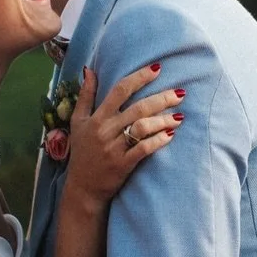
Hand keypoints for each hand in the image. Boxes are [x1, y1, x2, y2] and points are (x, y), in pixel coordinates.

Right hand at [65, 62, 182, 211]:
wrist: (82, 188)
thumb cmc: (82, 152)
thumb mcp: (77, 122)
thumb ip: (85, 95)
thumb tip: (89, 70)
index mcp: (97, 118)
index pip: (120, 90)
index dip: (139, 77)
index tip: (157, 69)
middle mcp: (106, 130)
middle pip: (138, 108)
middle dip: (161, 98)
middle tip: (180, 93)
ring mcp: (114, 148)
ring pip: (143, 127)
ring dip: (163, 120)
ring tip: (179, 116)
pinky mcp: (123, 164)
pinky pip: (144, 149)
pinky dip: (159, 141)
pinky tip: (171, 135)